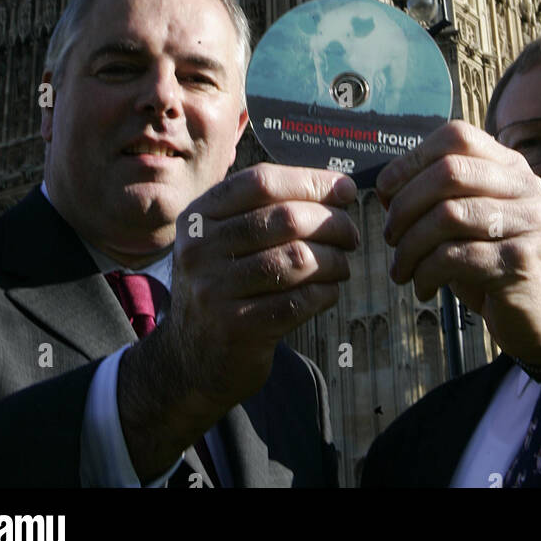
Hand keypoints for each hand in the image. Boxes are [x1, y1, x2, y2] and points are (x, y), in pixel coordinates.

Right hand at [118, 164, 357, 477]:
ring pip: (298, 259)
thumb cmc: (225, 286)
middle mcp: (200, 250)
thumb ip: (265, 210)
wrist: (190, 359)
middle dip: (332, 222)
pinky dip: (326, 291)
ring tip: (342, 265)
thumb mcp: (222, 241)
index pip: (261, 182)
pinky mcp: (238, 329)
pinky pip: (300, 300)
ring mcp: (215, 291)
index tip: (345, 190)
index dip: (310, 181)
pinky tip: (329, 290)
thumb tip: (338, 189)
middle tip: (350, 234)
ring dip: (334, 259)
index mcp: (198, 217)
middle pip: (284, 218)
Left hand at [376, 122, 540, 363]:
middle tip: (390, 235)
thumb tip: (385, 188)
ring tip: (401, 267)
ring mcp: (527, 222)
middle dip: (405, 204)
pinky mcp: (520, 262)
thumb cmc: (492, 258)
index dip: (411, 160)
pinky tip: (422, 286)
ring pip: (449, 216)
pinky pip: (457, 257)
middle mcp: (524, 186)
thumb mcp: (467, 219)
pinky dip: (426, 271)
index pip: (456, 137)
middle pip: (449, 172)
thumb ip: (434, 196)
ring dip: (410, 245)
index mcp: (509, 165)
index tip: (385, 191)